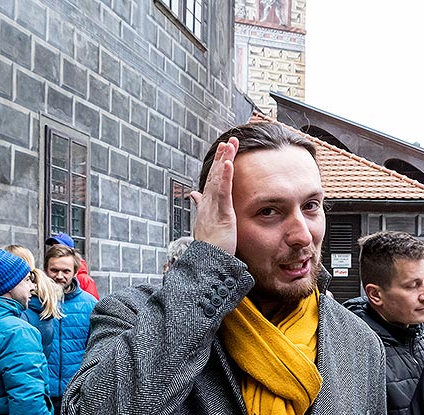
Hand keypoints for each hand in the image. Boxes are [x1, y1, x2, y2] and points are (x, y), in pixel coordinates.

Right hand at [191, 138, 238, 255]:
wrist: (208, 263)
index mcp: (207, 206)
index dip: (217, 166)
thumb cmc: (210, 248)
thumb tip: (194, 195)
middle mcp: (208, 204)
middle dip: (222, 157)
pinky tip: (228, 163)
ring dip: (224, 160)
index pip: (213, 181)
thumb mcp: (206, 224)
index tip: (224, 151)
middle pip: (215, 176)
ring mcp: (214, 207)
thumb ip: (201, 207)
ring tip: (229, 145)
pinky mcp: (221, 213)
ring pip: (218, 179)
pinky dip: (225, 176)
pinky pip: (223, 192)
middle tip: (228, 141)